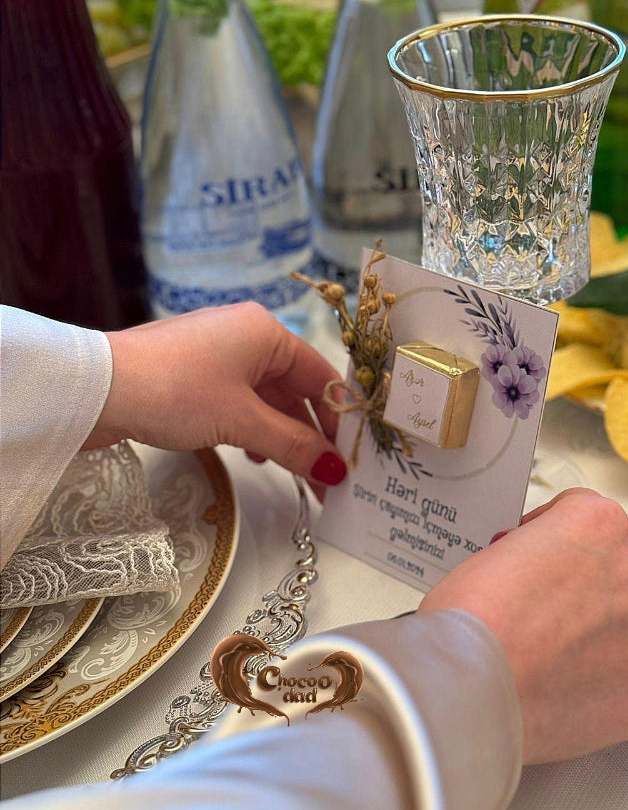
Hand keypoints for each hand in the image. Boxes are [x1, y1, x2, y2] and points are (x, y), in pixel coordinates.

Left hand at [84, 303, 346, 492]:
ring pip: (264, 398)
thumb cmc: (175, 391)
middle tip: (326, 477)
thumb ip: (292, 445)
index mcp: (265, 332)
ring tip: (295, 474)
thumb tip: (332, 468)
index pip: (319, 375)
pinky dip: (252, 428)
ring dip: (281, 435)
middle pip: (293, 388)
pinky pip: (237, 401)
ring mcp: (215, 353)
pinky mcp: (191, 373)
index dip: (337, 418)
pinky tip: (255, 457)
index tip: (349, 457)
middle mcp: (245, 335)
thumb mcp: (241, 421)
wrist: (96, 388)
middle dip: (309, 433)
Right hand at [419, 487, 627, 763]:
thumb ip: (529, 553)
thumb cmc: (468, 623)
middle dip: (599, 581)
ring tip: (606, 636)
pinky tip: (625, 671)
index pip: (590, 512)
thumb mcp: (488, 556)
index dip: (557, 537)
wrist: (469, 688)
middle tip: (559, 608)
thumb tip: (531, 572)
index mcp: (593, 525)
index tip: (538, 557)